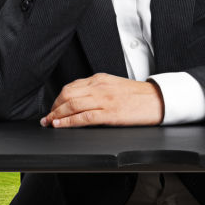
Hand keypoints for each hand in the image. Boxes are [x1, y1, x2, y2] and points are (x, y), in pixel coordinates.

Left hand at [41, 74, 164, 127]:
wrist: (157, 100)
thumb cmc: (138, 96)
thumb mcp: (114, 86)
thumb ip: (98, 90)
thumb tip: (81, 101)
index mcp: (100, 79)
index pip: (71, 87)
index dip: (58, 98)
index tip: (53, 107)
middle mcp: (99, 87)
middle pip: (67, 95)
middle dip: (54, 107)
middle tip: (47, 117)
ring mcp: (104, 100)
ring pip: (72, 105)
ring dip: (57, 115)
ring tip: (50, 123)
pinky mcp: (109, 113)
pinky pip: (83, 117)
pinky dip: (68, 122)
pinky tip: (61, 125)